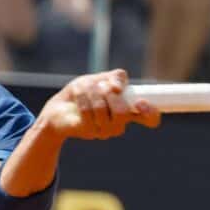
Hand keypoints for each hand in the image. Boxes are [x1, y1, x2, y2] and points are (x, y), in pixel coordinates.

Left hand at [39, 69, 159, 140]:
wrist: (59, 107)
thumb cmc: (83, 93)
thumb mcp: (100, 79)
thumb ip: (114, 78)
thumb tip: (119, 87)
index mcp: (128, 111)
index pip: (150, 118)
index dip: (150, 112)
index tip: (141, 103)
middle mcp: (119, 124)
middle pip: (123, 111)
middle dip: (108, 92)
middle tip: (99, 86)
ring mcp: (105, 131)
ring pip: (103, 107)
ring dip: (92, 91)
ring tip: (83, 90)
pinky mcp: (89, 132)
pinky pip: (88, 110)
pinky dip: (81, 96)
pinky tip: (77, 98)